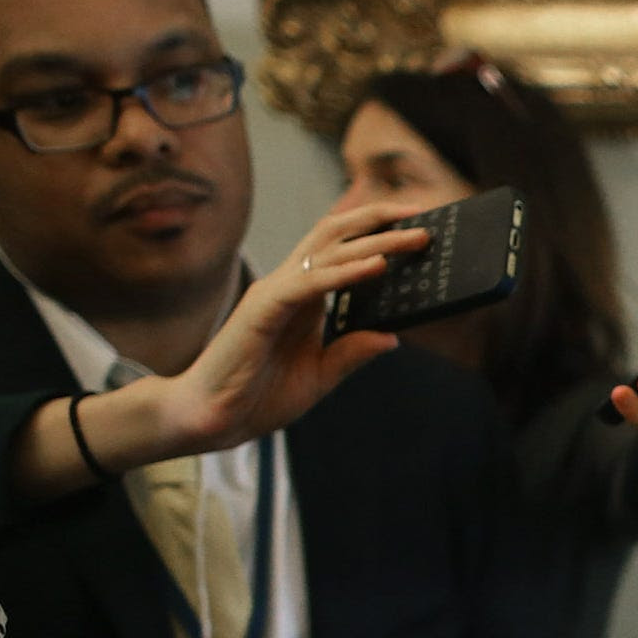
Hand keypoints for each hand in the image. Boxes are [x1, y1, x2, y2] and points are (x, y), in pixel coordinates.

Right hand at [136, 202, 431, 457]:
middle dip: (380, 223)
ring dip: (376, 242)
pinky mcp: (263, 309)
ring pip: (328, 252)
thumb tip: (393, 337)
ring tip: (415, 236)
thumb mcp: (321, 375)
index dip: (375, 234)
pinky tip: (378, 267)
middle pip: (336, 237)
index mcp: (302, 299)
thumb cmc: (258, 396)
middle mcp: (288, 286)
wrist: (213, 419)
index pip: (340, 252)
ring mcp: (274, 293)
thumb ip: (352, 353)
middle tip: (423, 219)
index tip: (416, 229)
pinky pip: (310, 283)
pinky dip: (345, 272)